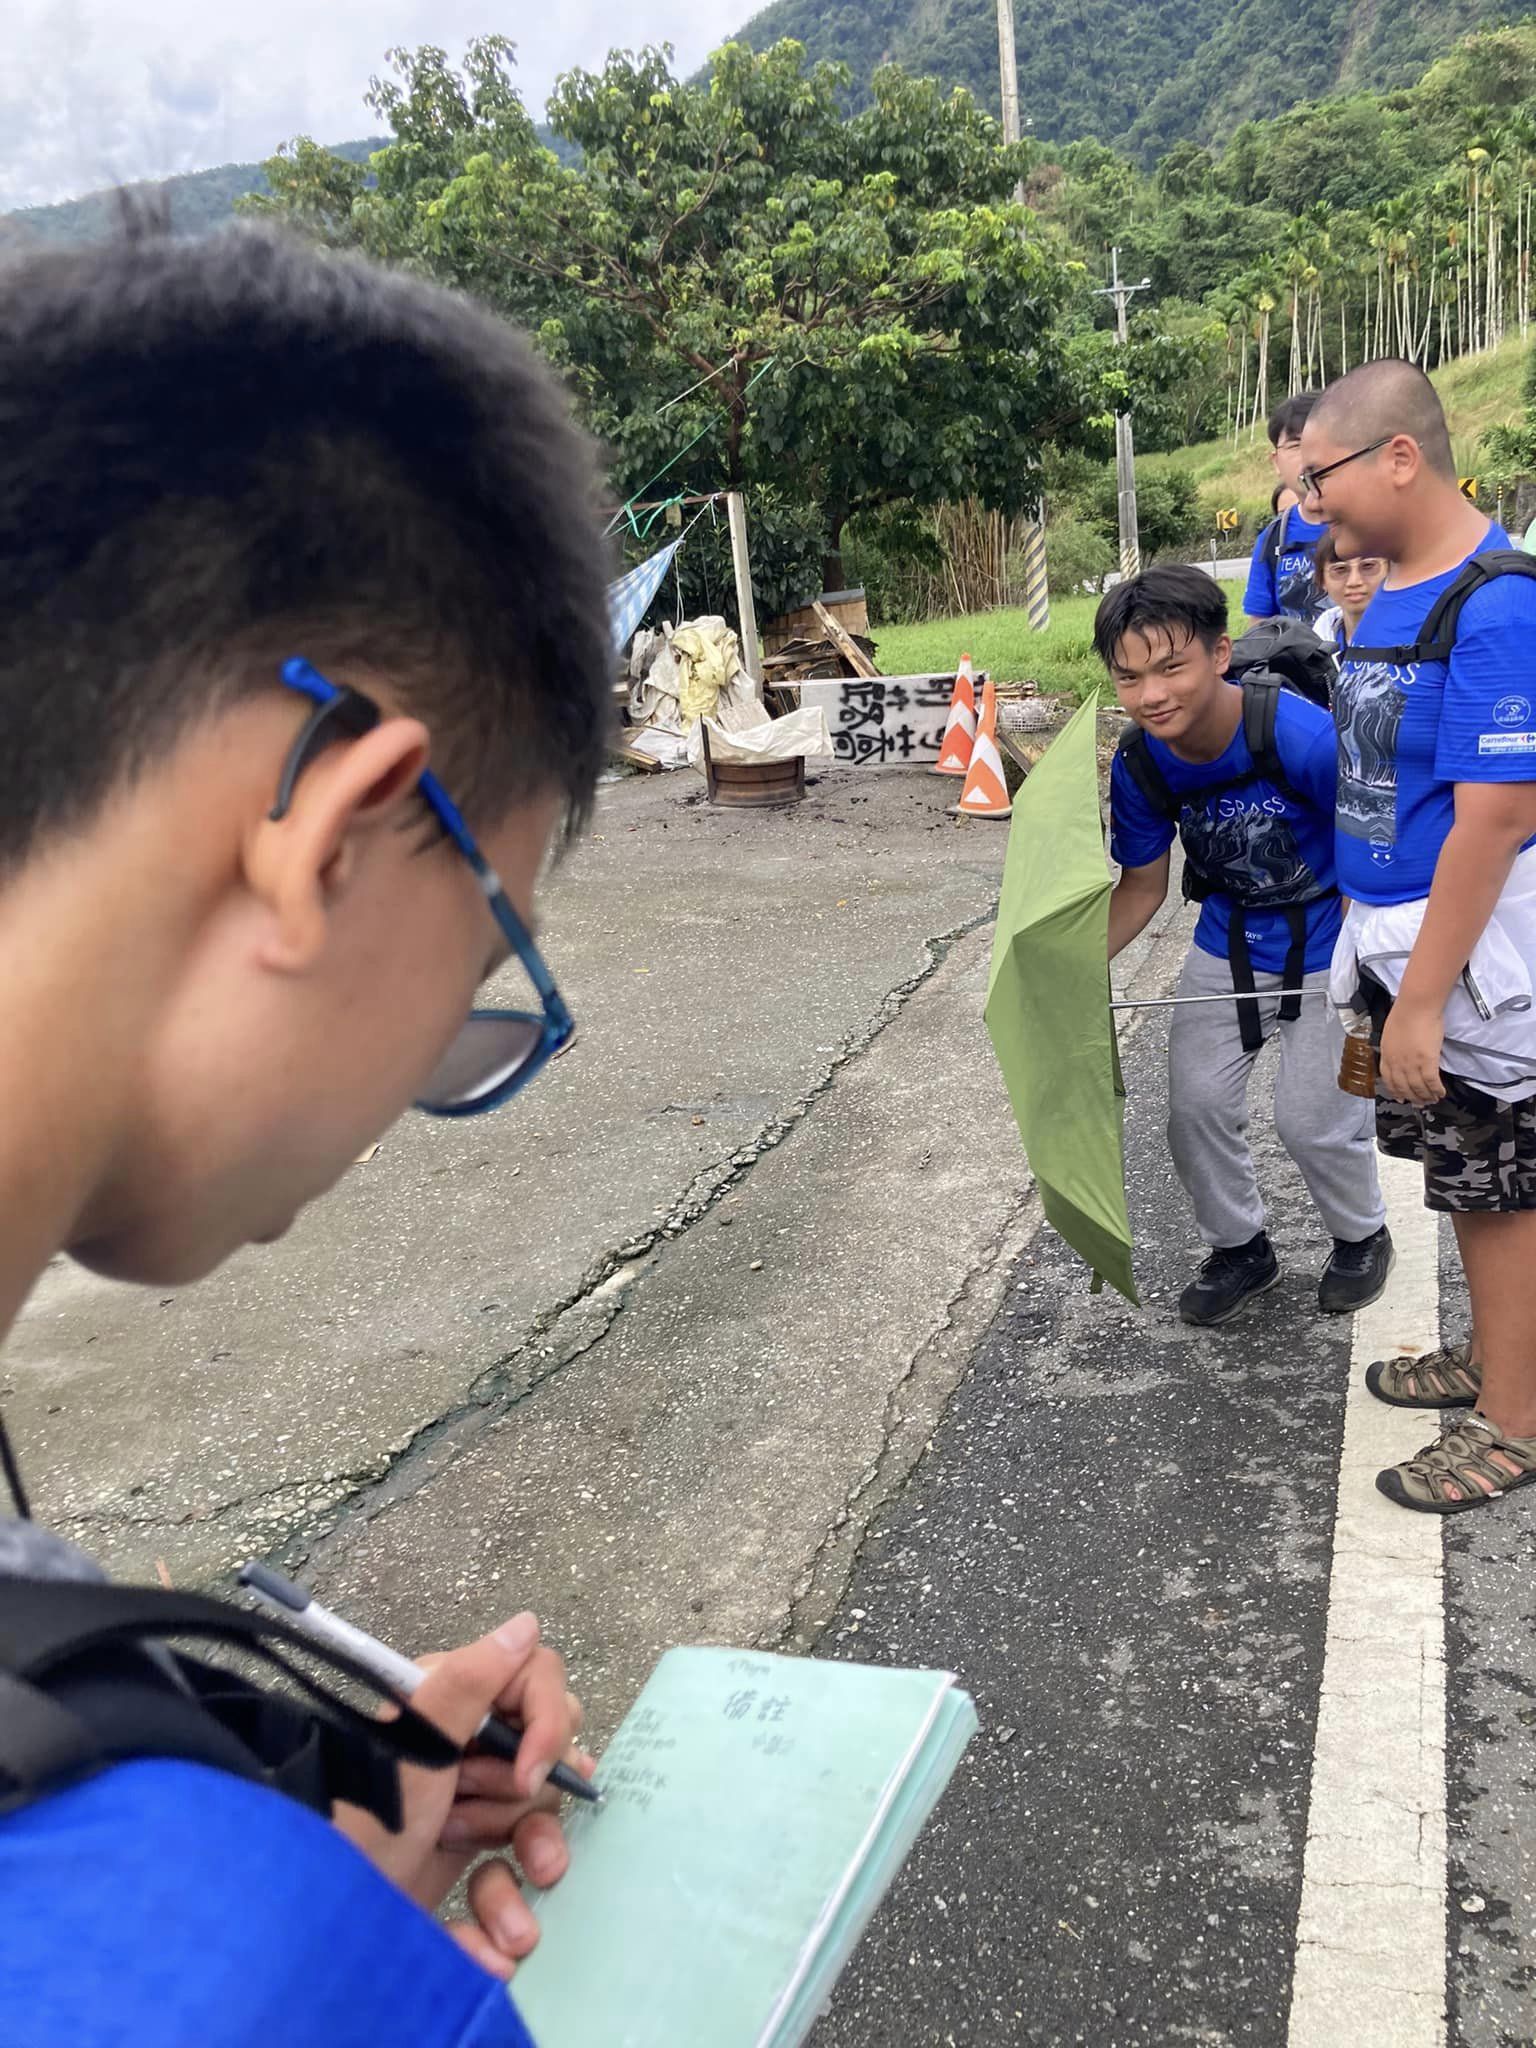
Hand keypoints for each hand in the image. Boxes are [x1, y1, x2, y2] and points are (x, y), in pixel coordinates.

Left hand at [333, 1613, 593, 1978]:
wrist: (326, 1926)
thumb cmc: (367, 1823)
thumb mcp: (416, 1748)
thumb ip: (471, 1682)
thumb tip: (525, 1623)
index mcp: (455, 1701)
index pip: (538, 1680)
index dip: (545, 1727)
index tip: (525, 1775)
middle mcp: (470, 1743)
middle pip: (547, 1751)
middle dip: (521, 1802)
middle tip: (464, 1822)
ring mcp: (474, 1800)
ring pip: (542, 1813)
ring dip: (522, 1860)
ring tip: (488, 1898)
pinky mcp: (472, 1855)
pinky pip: (518, 1872)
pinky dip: (505, 1912)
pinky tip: (489, 1940)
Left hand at [1379, 998, 1445, 1104]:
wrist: (1416, 1006)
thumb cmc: (1405, 1014)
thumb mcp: (1390, 1034)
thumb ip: (1394, 1048)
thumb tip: (1400, 1055)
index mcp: (1387, 1055)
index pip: (1389, 1080)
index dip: (1396, 1091)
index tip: (1400, 1097)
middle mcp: (1397, 1063)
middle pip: (1404, 1087)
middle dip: (1412, 1097)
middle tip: (1420, 1102)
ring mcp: (1411, 1064)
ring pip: (1418, 1088)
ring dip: (1426, 1097)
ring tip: (1432, 1100)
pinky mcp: (1427, 1061)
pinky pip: (1431, 1082)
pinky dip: (1436, 1090)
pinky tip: (1440, 1093)